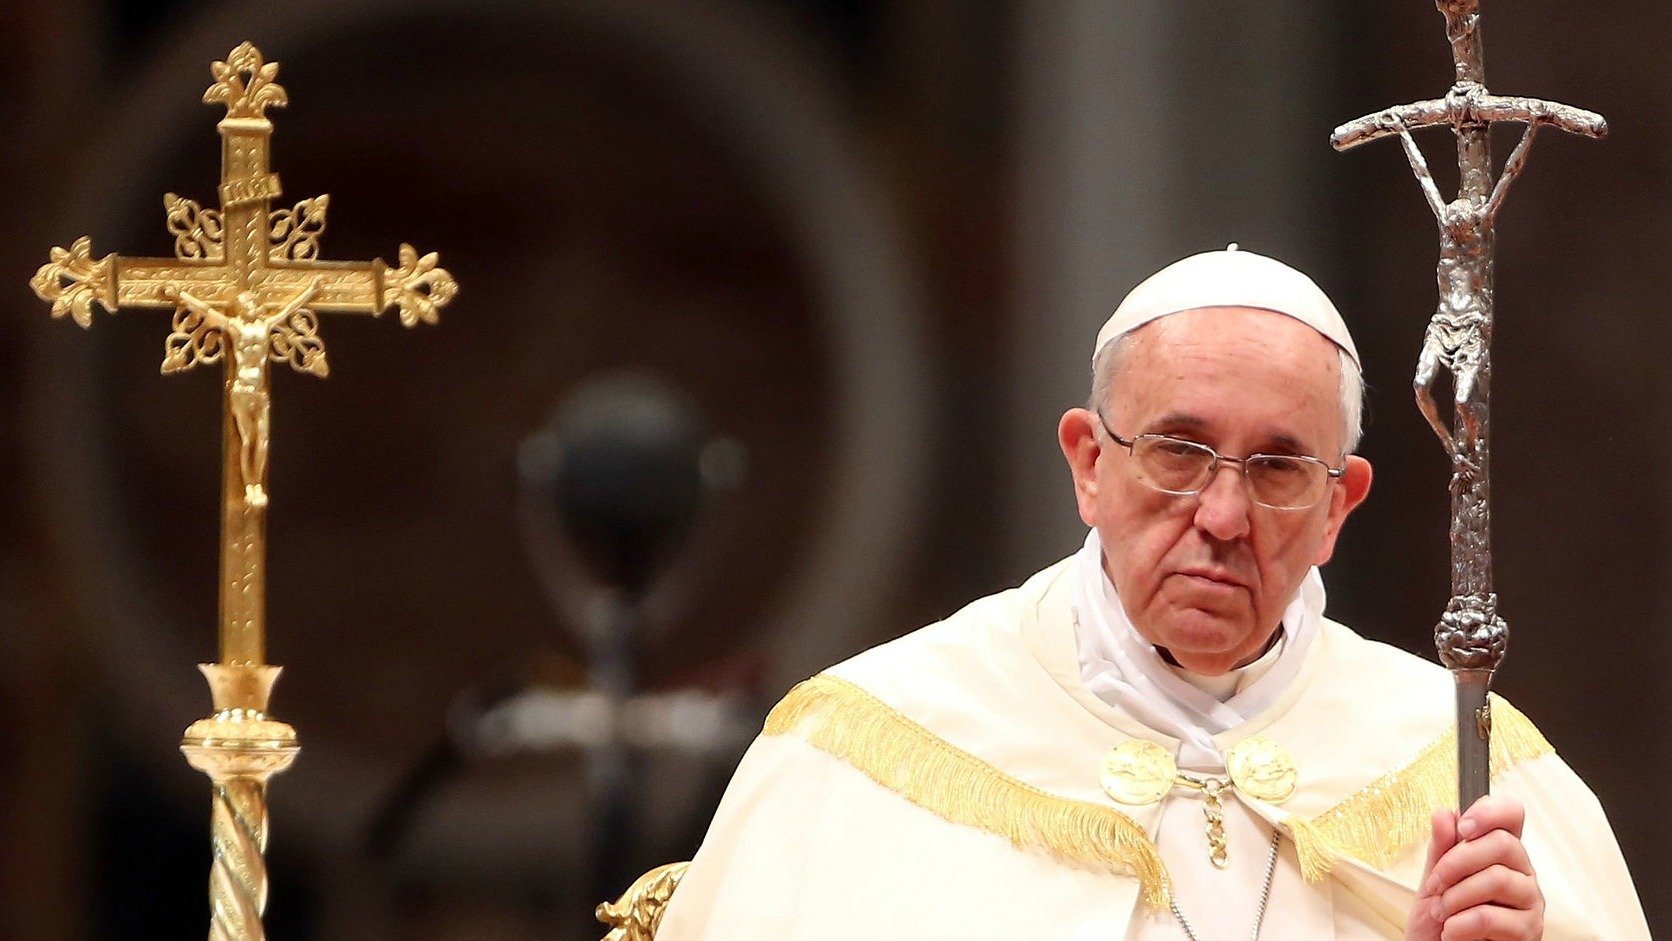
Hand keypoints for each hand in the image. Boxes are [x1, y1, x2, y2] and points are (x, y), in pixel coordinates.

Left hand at [1406, 795, 1543, 940]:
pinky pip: (1491, 917)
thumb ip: (1440, 849)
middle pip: (1502, 843)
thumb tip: (1444, 814)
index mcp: (1500, 853)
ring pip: (1497, 879)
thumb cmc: (1439, 923)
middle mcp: (1522, 873)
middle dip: (1455, 863)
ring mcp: (1529, 902)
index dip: (1490, 812)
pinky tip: (1452, 932)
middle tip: (1435, 886)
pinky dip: (1460, 925)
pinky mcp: (1529, 931)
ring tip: (1442, 914)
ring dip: (1455, 897)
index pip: (1512, 815)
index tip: (1463, 828)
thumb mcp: (1432, 883)